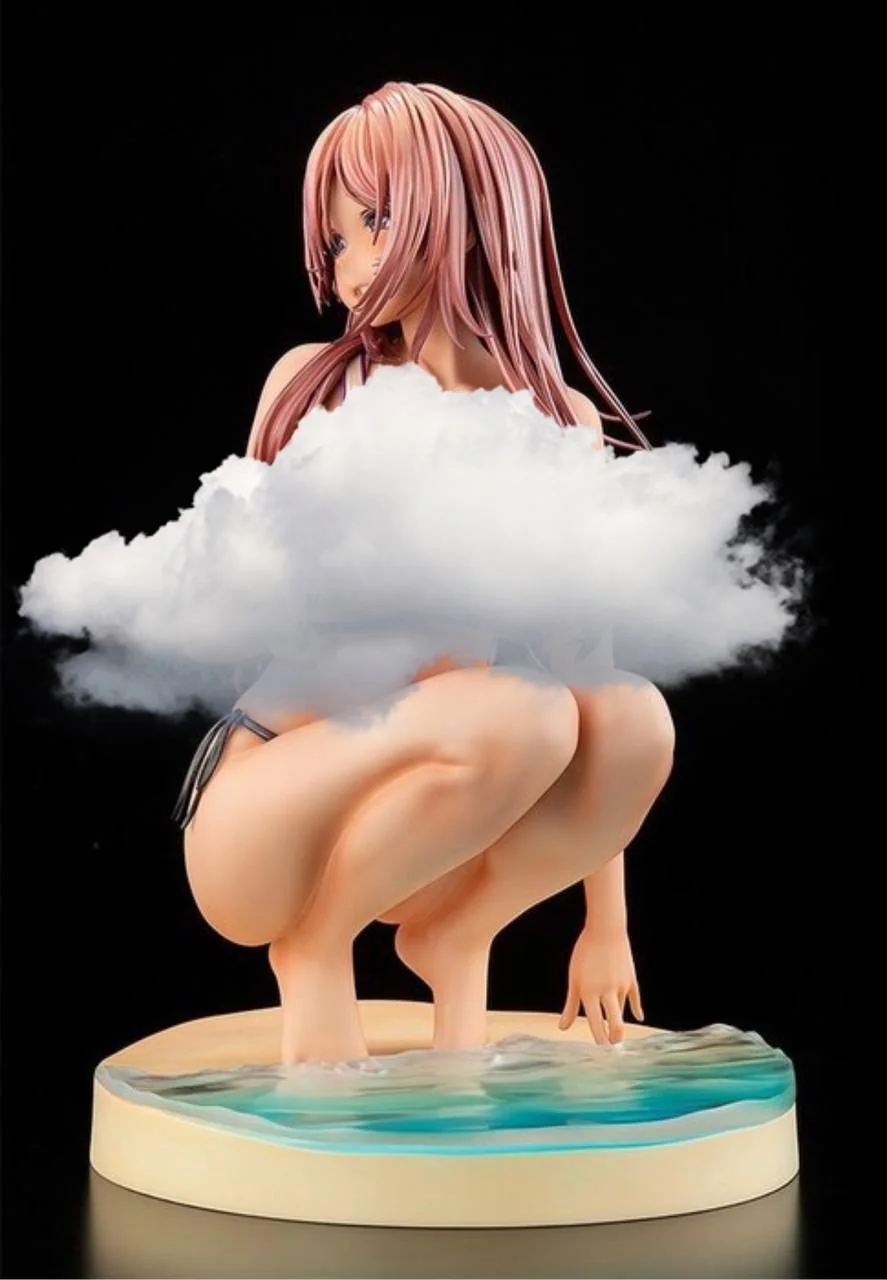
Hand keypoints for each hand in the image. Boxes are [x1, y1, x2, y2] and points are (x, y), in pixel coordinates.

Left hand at [558, 925, 643, 1044]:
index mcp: (589, 992)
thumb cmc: (585, 953)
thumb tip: (563, 1028)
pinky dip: (636, 1008)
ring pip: (621, 1011)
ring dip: (618, 1021)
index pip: (595, 1022)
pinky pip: (635, 998)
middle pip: (614, 1022)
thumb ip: (570, 1005)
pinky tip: (638, 1017)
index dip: (598, 1037)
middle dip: (614, 1037)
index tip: (600, 1049)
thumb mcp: (574, 979)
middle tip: (612, 1047)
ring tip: (615, 1033)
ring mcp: (621, 986)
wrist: (606, 929)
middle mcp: (607, 991)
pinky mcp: (631, 979)